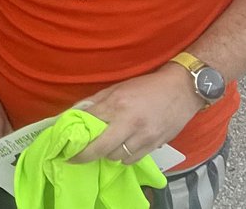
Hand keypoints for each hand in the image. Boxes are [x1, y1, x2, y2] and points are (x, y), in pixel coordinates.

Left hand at [71, 64, 203, 164]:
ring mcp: (143, 136)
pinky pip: (132, 159)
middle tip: (74, 158)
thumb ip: (96, 101)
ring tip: (103, 148)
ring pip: (116, 156)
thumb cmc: (146, 87)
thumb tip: (76, 113)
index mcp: (117, 103)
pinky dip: (123, 157)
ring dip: (106, 154)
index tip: (64, 143)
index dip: (74, 134)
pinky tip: (121, 149)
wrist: (181, 90)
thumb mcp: (117, 88)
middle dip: (84, 155)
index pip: (89, 122)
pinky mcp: (155, 145)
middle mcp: (129, 122)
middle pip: (100, 147)